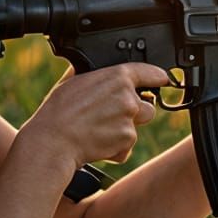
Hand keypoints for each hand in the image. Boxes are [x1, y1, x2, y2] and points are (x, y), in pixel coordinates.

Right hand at [21, 62, 173, 167]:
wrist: (54, 141)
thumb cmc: (58, 111)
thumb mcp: (73, 80)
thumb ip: (93, 73)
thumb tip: (95, 68)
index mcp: (118, 77)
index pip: (150, 72)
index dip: (157, 76)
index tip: (163, 78)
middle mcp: (129, 98)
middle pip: (146, 105)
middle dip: (134, 112)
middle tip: (109, 116)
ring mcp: (130, 120)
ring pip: (136, 126)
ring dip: (124, 130)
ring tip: (98, 130)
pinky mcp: (127, 142)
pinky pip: (127, 146)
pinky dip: (115, 148)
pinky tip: (96, 143)